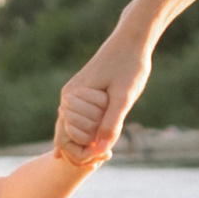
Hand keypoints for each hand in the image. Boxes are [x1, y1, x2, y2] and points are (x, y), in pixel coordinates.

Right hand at [56, 28, 153, 165]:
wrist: (131, 40)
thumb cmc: (129, 65)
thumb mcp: (124, 97)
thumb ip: (112, 123)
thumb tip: (101, 150)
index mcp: (72, 98)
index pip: (67, 139)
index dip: (86, 153)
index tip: (108, 156)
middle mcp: (67, 97)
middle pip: (68, 137)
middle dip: (87, 146)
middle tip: (108, 154)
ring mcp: (73, 95)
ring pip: (73, 130)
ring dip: (89, 139)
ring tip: (108, 144)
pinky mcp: (82, 94)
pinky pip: (79, 120)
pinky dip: (89, 132)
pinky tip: (97, 143)